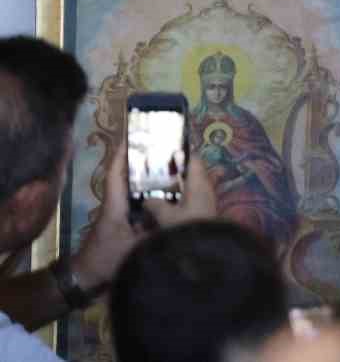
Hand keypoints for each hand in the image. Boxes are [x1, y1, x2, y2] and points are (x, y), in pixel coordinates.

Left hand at [74, 137, 218, 291]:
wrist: (82, 280)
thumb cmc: (105, 261)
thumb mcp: (133, 250)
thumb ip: (154, 235)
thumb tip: (179, 221)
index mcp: (114, 206)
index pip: (116, 175)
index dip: (123, 155)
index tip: (134, 137)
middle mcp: (114, 205)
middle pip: (126, 177)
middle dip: (141, 160)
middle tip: (163, 147)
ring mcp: (116, 214)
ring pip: (131, 189)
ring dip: (146, 176)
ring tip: (170, 166)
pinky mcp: (121, 224)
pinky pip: (135, 201)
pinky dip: (149, 193)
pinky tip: (167, 195)